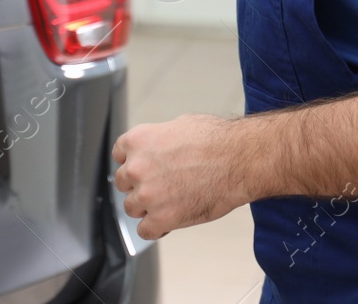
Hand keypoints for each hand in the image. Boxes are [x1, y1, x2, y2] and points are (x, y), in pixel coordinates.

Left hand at [111, 114, 257, 238]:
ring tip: (166, 204)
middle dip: (138, 185)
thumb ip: (159, 141)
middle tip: (158, 186)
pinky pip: (145, 230)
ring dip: (146, 208)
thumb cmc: (216, 140)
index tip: (140, 169)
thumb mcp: (179, 126)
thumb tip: (159, 149)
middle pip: (123, 183)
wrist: (238, 159)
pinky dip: (155, 228)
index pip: (119, 155)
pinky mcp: (161, 218)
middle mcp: (136, 167)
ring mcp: (147, 195)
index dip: (132, 163)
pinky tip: (167, 222)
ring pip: (131, 208)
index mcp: (138, 141)